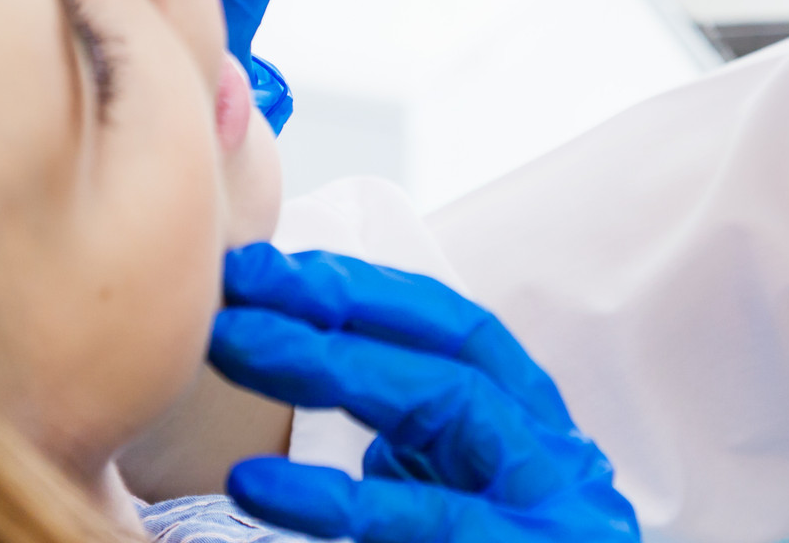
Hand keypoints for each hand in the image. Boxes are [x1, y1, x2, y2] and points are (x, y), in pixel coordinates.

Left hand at [208, 245, 641, 542]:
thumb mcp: (454, 512)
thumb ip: (415, 466)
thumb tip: (327, 397)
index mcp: (534, 443)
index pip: (458, 335)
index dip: (368, 290)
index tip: (269, 270)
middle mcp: (556, 468)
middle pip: (446, 358)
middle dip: (335, 313)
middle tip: (231, 296)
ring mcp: (551, 518)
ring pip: (447, 412)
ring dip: (333, 367)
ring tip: (234, 348)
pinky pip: (430, 524)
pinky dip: (338, 501)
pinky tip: (254, 488)